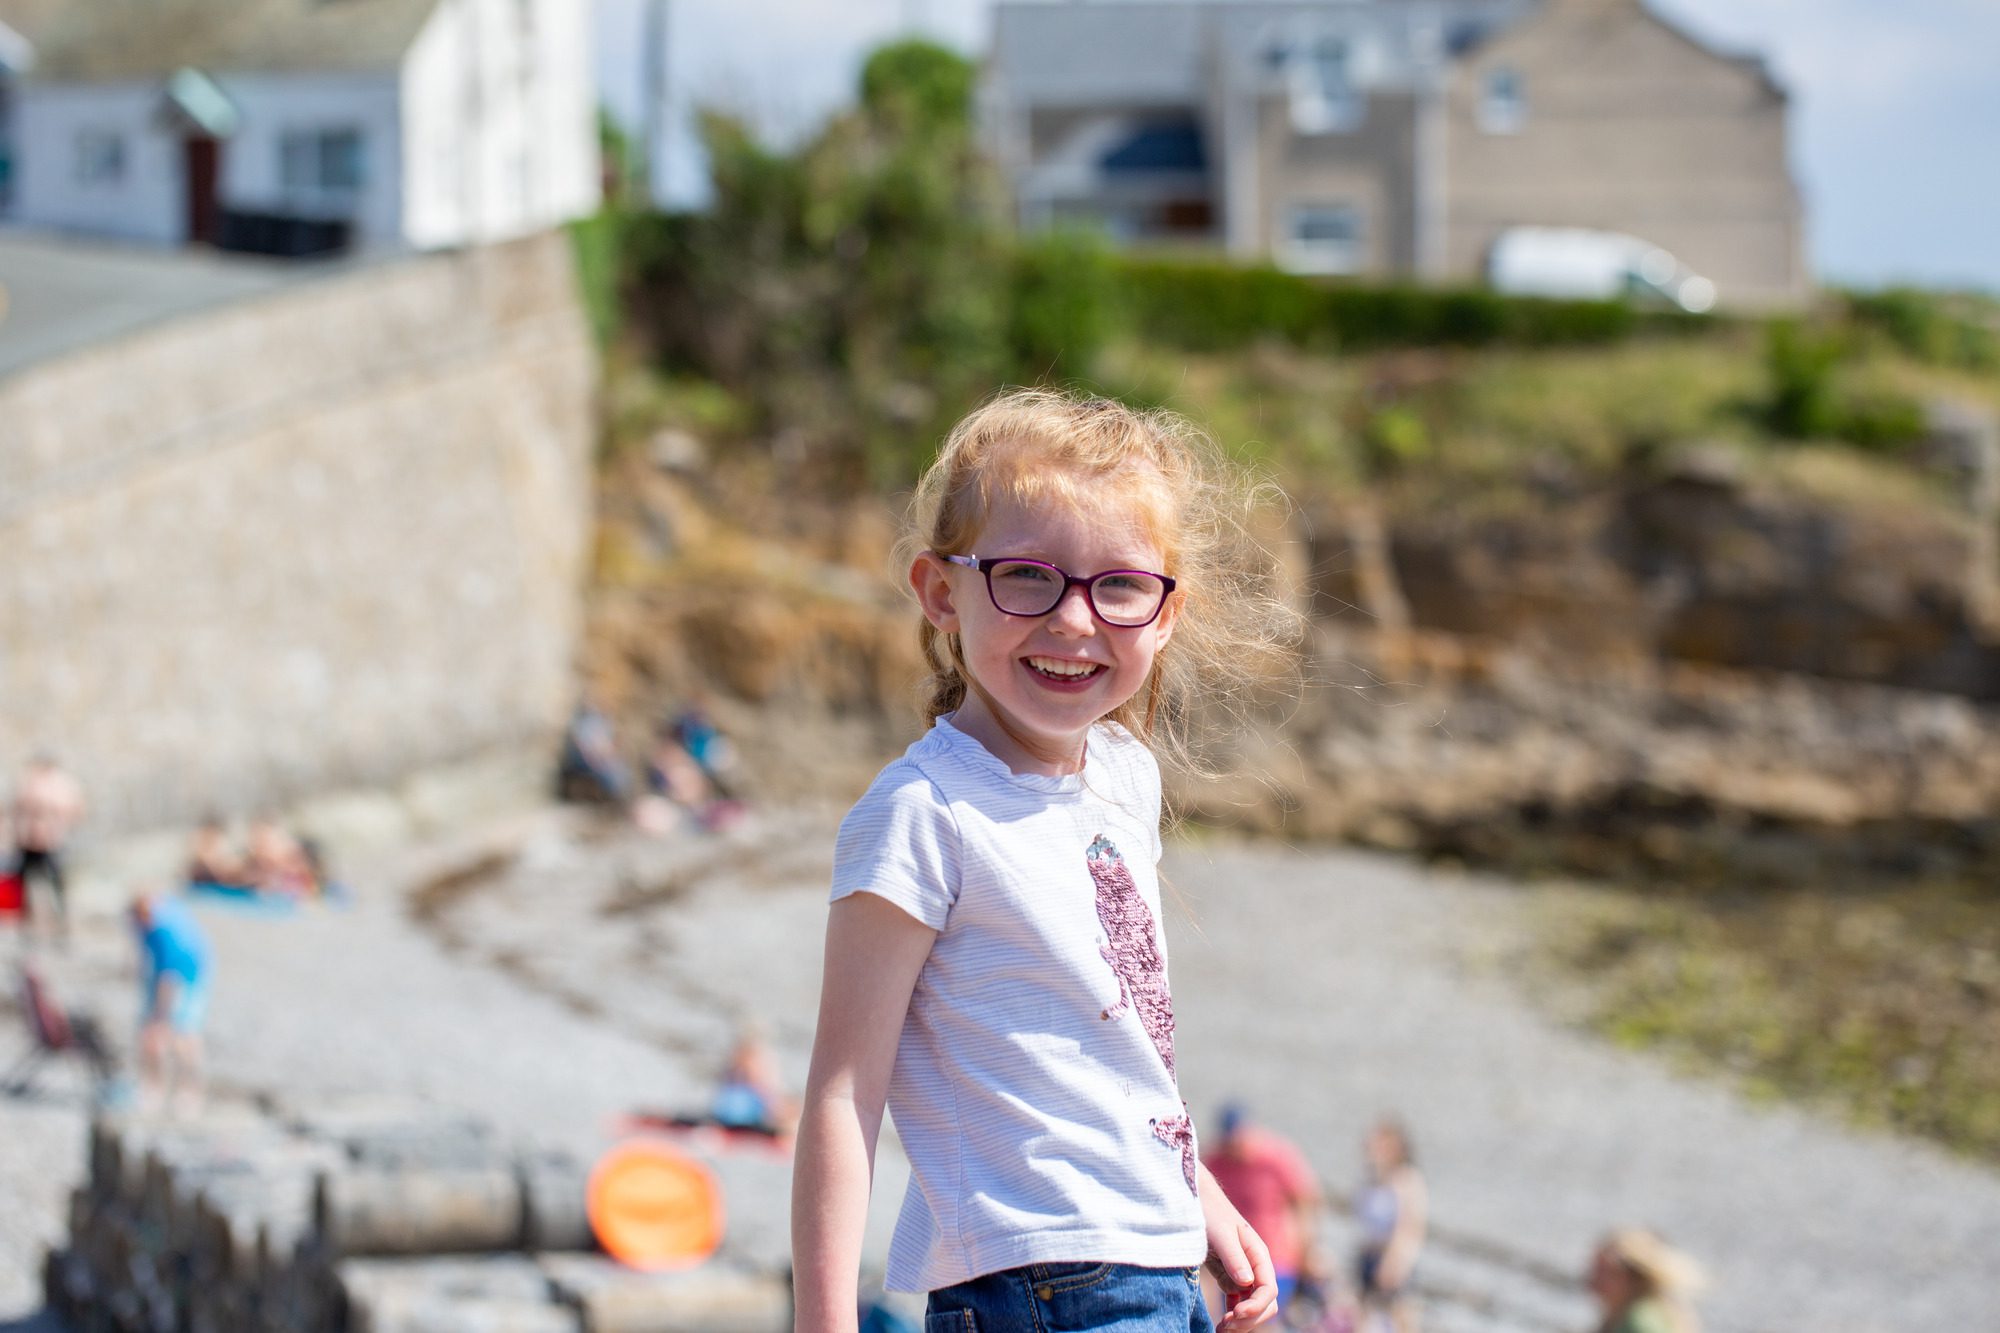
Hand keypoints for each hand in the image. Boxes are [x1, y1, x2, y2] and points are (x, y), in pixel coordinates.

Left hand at [1199, 1169, 1278, 1330]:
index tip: (1235, 1314)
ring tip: (1220, 1328)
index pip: (1268, 1289)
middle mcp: (1254, 1266)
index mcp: (1258, 1254)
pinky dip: (1232, 1314)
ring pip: (1251, 1305)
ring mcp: (1242, 1272)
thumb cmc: (1209, 1212)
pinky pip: (1237, 1301)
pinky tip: (1220, 1321)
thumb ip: (1233, 1257)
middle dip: (1249, 1319)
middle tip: (1224, 1326)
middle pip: (1264, 1303)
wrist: (1194, 1198)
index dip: (1256, 1306)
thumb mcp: (1220, 1233)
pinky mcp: (1228, 1276)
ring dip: (1240, 1321)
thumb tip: (1247, 1283)